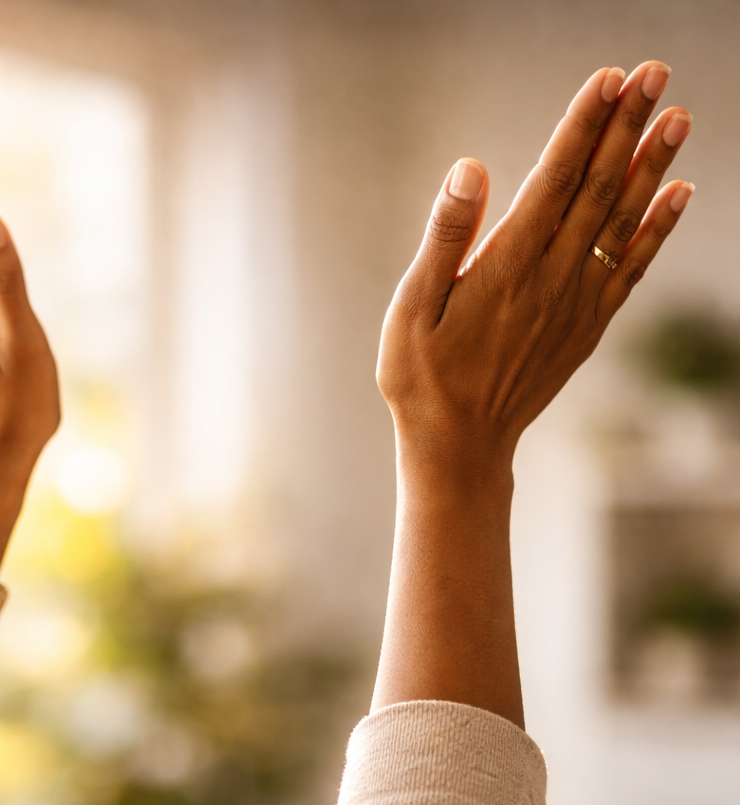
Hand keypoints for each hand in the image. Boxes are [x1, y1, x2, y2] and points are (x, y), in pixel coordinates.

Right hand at [378, 61, 692, 494]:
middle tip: (653, 72)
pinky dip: (658, 229)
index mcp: (507, 266)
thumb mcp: (411, 309)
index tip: (609, 77)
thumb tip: (471, 168)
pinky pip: (632, 269)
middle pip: (598, 189)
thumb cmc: (422, 378)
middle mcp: (551, 279)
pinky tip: (680, 195)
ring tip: (678, 117)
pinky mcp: (586, 327)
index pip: (554, 179)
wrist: (460, 446)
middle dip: (626, 127)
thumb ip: (445, 238)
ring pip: (622, 223)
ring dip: (652, 166)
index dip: (583, 125)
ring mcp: (576, 304)